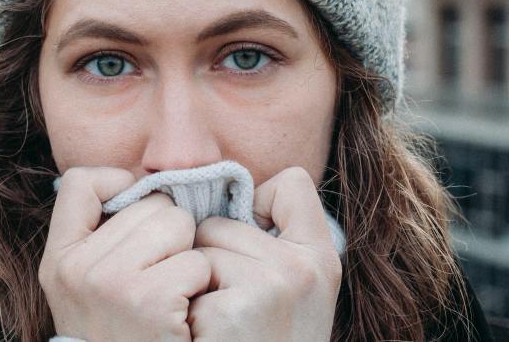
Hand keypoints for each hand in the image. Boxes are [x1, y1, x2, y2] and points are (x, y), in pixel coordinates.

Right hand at [39, 167, 210, 340]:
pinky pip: (198, 261)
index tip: (138, 219)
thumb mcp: (87, 288)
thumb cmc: (122, 333)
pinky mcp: (150, 300)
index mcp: (59, 259)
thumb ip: (103, 238)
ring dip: (188, 258)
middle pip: (150, 203)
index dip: (120, 186)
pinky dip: (201, 285)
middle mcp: (78, 267)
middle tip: (160, 277)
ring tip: (172, 293)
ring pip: (179, 225)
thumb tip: (148, 186)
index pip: (82, 182)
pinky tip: (183, 312)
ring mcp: (112, 283)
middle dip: (169, 234)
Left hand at [187, 167, 341, 341]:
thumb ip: (270, 244)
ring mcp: (273, 285)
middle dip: (212, 258)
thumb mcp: (291, 292)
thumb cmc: (264, 341)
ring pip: (199, 247)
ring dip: (196, 285)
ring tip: (218, 323)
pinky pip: (186, 279)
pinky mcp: (237, 308)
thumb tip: (211, 195)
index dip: (258, 206)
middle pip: (221, 221)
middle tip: (229, 309)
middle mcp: (304, 267)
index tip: (250, 253)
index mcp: (322, 258)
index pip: (292, 182)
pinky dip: (186, 312)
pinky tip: (209, 335)